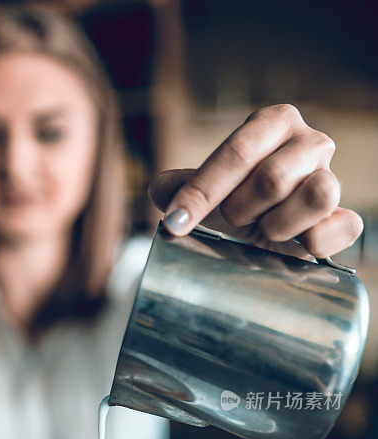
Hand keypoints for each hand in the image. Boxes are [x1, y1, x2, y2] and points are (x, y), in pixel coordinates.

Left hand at [149, 104, 362, 258]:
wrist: (262, 233)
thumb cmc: (233, 202)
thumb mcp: (203, 191)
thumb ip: (175, 186)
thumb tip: (160, 190)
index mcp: (272, 123)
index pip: (236, 154)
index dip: (202, 192)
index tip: (175, 222)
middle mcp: (309, 142)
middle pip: (273, 179)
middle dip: (241, 210)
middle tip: (234, 219)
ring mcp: (333, 177)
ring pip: (317, 196)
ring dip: (278, 225)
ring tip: (264, 230)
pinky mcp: (346, 216)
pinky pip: (345, 227)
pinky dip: (316, 242)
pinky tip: (296, 248)